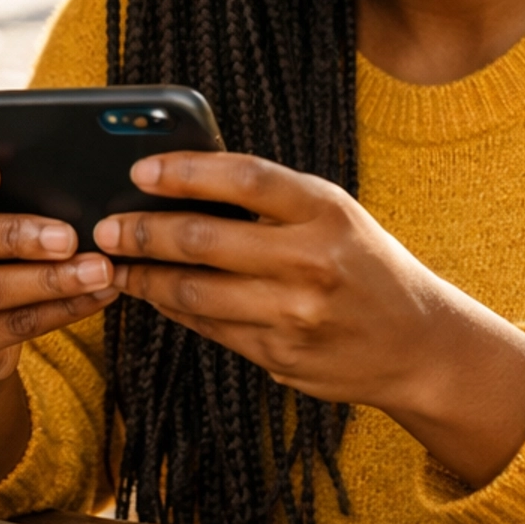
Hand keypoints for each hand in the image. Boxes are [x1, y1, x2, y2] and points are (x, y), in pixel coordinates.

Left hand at [93, 152, 524, 486]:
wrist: (420, 343)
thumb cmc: (366, 265)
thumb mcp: (335, 216)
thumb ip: (272, 202)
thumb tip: (180, 187)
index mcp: (327, 209)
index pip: (244, 178)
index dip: (185, 171)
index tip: (140, 170)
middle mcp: (312, 260)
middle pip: (205, 239)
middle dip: (143, 233)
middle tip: (104, 226)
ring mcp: (295, 312)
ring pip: (195, 292)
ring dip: (144, 277)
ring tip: (115, 264)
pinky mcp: (281, 353)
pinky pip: (209, 327)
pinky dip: (173, 308)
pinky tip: (152, 294)